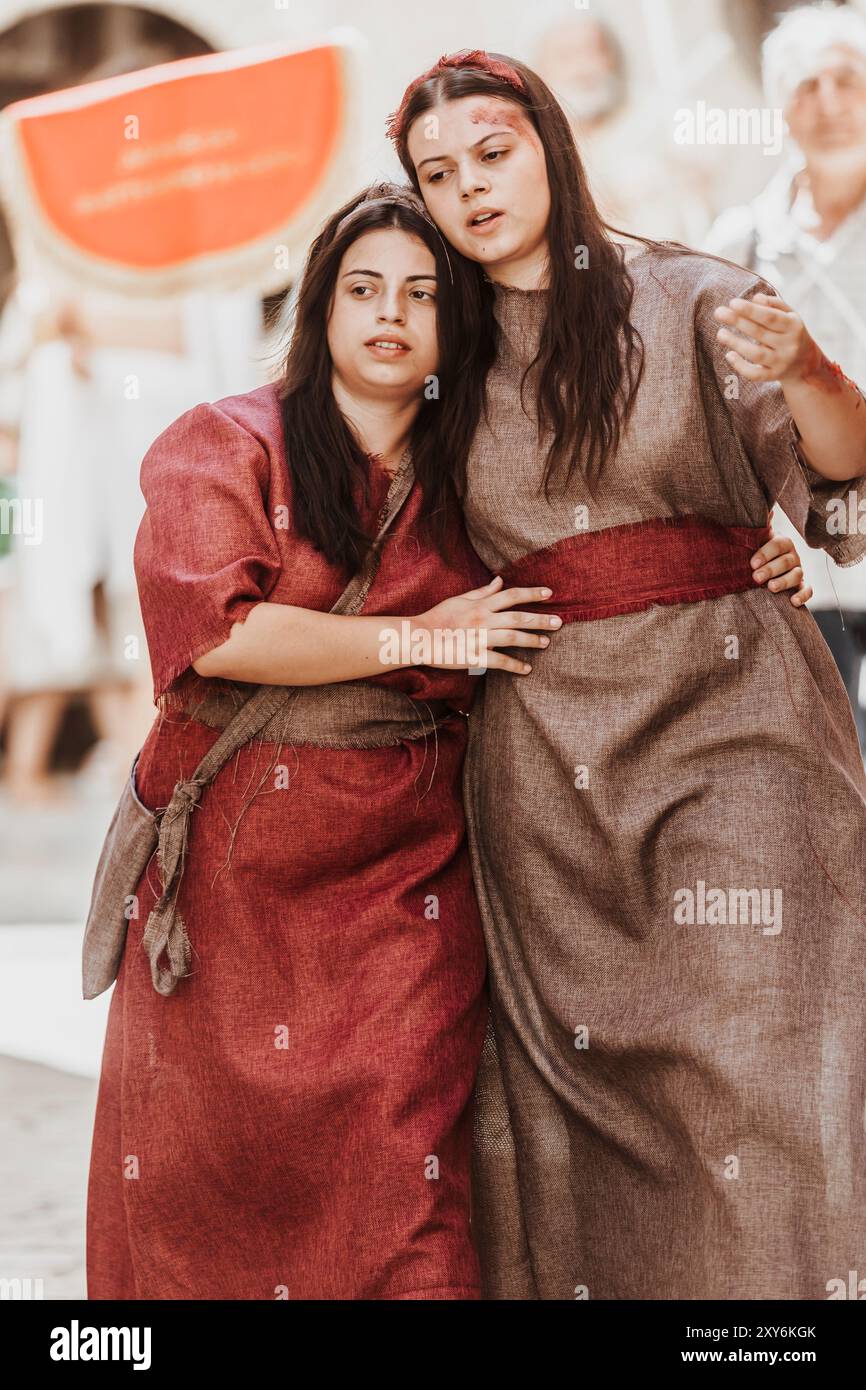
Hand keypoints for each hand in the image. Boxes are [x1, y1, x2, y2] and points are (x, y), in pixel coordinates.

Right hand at [415, 575, 562, 672]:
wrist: (418, 638)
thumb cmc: (437, 617)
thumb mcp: (459, 599)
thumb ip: (481, 592)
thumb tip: (500, 580)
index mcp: (479, 605)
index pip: (510, 595)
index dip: (531, 593)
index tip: (549, 593)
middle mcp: (483, 619)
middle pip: (518, 617)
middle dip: (540, 619)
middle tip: (559, 622)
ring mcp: (479, 638)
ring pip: (512, 637)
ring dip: (532, 640)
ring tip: (546, 642)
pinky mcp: (474, 656)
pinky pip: (499, 661)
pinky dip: (515, 665)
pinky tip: (527, 669)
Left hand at [714, 293, 814, 384]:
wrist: (806, 363)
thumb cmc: (791, 333)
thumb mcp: (789, 316)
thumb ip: (774, 305)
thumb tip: (756, 298)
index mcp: (794, 326)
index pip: (770, 317)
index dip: (751, 310)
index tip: (732, 303)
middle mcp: (789, 345)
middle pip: (760, 333)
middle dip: (738, 322)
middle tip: (718, 312)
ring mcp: (781, 362)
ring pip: (756, 354)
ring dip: (736, 343)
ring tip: (720, 333)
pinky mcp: (773, 376)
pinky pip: (755, 374)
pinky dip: (740, 366)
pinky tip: (729, 355)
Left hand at [750, 531, 812, 606]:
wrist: (762, 567)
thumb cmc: (756, 551)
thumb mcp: (755, 539)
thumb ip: (757, 526)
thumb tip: (764, 510)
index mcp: (782, 542)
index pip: (778, 544)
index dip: (765, 553)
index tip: (752, 563)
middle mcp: (792, 555)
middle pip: (786, 561)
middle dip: (771, 569)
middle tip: (756, 577)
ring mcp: (798, 570)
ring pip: (797, 575)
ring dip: (784, 582)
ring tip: (771, 588)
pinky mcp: (801, 586)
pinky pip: (808, 590)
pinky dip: (803, 596)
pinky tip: (793, 602)